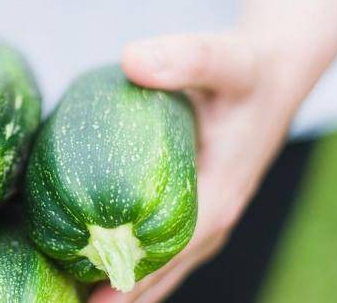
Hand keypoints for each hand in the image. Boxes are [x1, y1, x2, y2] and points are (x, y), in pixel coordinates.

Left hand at [89, 31, 307, 302]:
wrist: (275, 74)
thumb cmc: (246, 69)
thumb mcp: (223, 58)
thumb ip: (184, 57)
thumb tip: (132, 60)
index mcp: (218, 199)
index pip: (165, 256)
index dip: (124, 280)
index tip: (83, 299)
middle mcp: (212, 223)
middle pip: (157, 278)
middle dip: (111, 298)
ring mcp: (203, 224)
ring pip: (156, 272)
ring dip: (115, 290)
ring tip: (62, 297)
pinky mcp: (192, 214)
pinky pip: (157, 254)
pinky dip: (125, 268)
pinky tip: (81, 270)